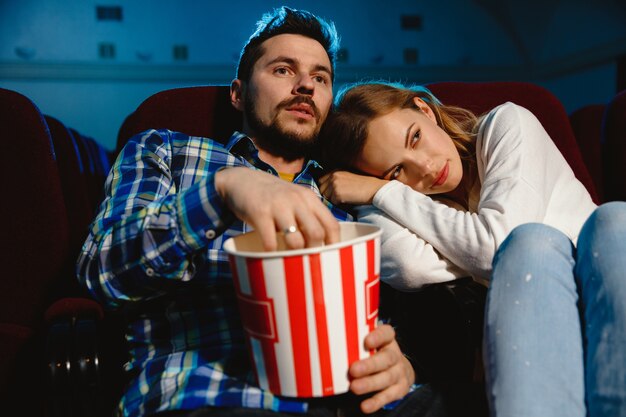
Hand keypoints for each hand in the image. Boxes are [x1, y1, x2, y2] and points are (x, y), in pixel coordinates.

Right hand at [215, 167, 339, 249]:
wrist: (242, 180)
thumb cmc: (273, 197)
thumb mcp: (295, 200)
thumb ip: (309, 216)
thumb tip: (324, 246)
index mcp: (309, 198)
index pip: (331, 225)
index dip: (334, 244)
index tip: (329, 257)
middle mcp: (296, 200)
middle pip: (316, 234)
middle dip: (313, 252)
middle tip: (306, 259)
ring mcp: (278, 206)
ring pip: (295, 240)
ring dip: (293, 255)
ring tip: (288, 258)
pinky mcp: (259, 213)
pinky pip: (270, 241)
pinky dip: (272, 252)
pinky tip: (270, 253)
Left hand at [319, 170, 386, 205]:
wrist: (374, 189)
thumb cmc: (363, 185)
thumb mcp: (348, 177)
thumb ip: (336, 180)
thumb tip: (324, 191)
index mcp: (335, 170)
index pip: (321, 181)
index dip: (326, 188)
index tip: (334, 193)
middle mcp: (333, 175)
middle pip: (321, 189)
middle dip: (328, 195)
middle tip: (340, 197)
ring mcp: (334, 183)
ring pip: (326, 197)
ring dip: (333, 200)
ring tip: (345, 198)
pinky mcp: (337, 193)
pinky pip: (332, 203)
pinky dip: (339, 204)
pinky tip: (349, 200)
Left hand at [349, 324, 414, 413]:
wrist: (399, 369)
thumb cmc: (376, 353)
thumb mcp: (369, 344)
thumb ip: (355, 341)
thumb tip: (328, 343)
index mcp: (387, 340)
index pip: (386, 333)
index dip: (378, 337)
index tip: (367, 341)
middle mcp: (395, 355)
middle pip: (386, 359)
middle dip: (370, 365)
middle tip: (353, 370)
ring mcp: (399, 373)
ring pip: (387, 378)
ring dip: (370, 384)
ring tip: (354, 387)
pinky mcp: (400, 389)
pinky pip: (388, 396)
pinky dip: (376, 402)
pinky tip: (365, 406)